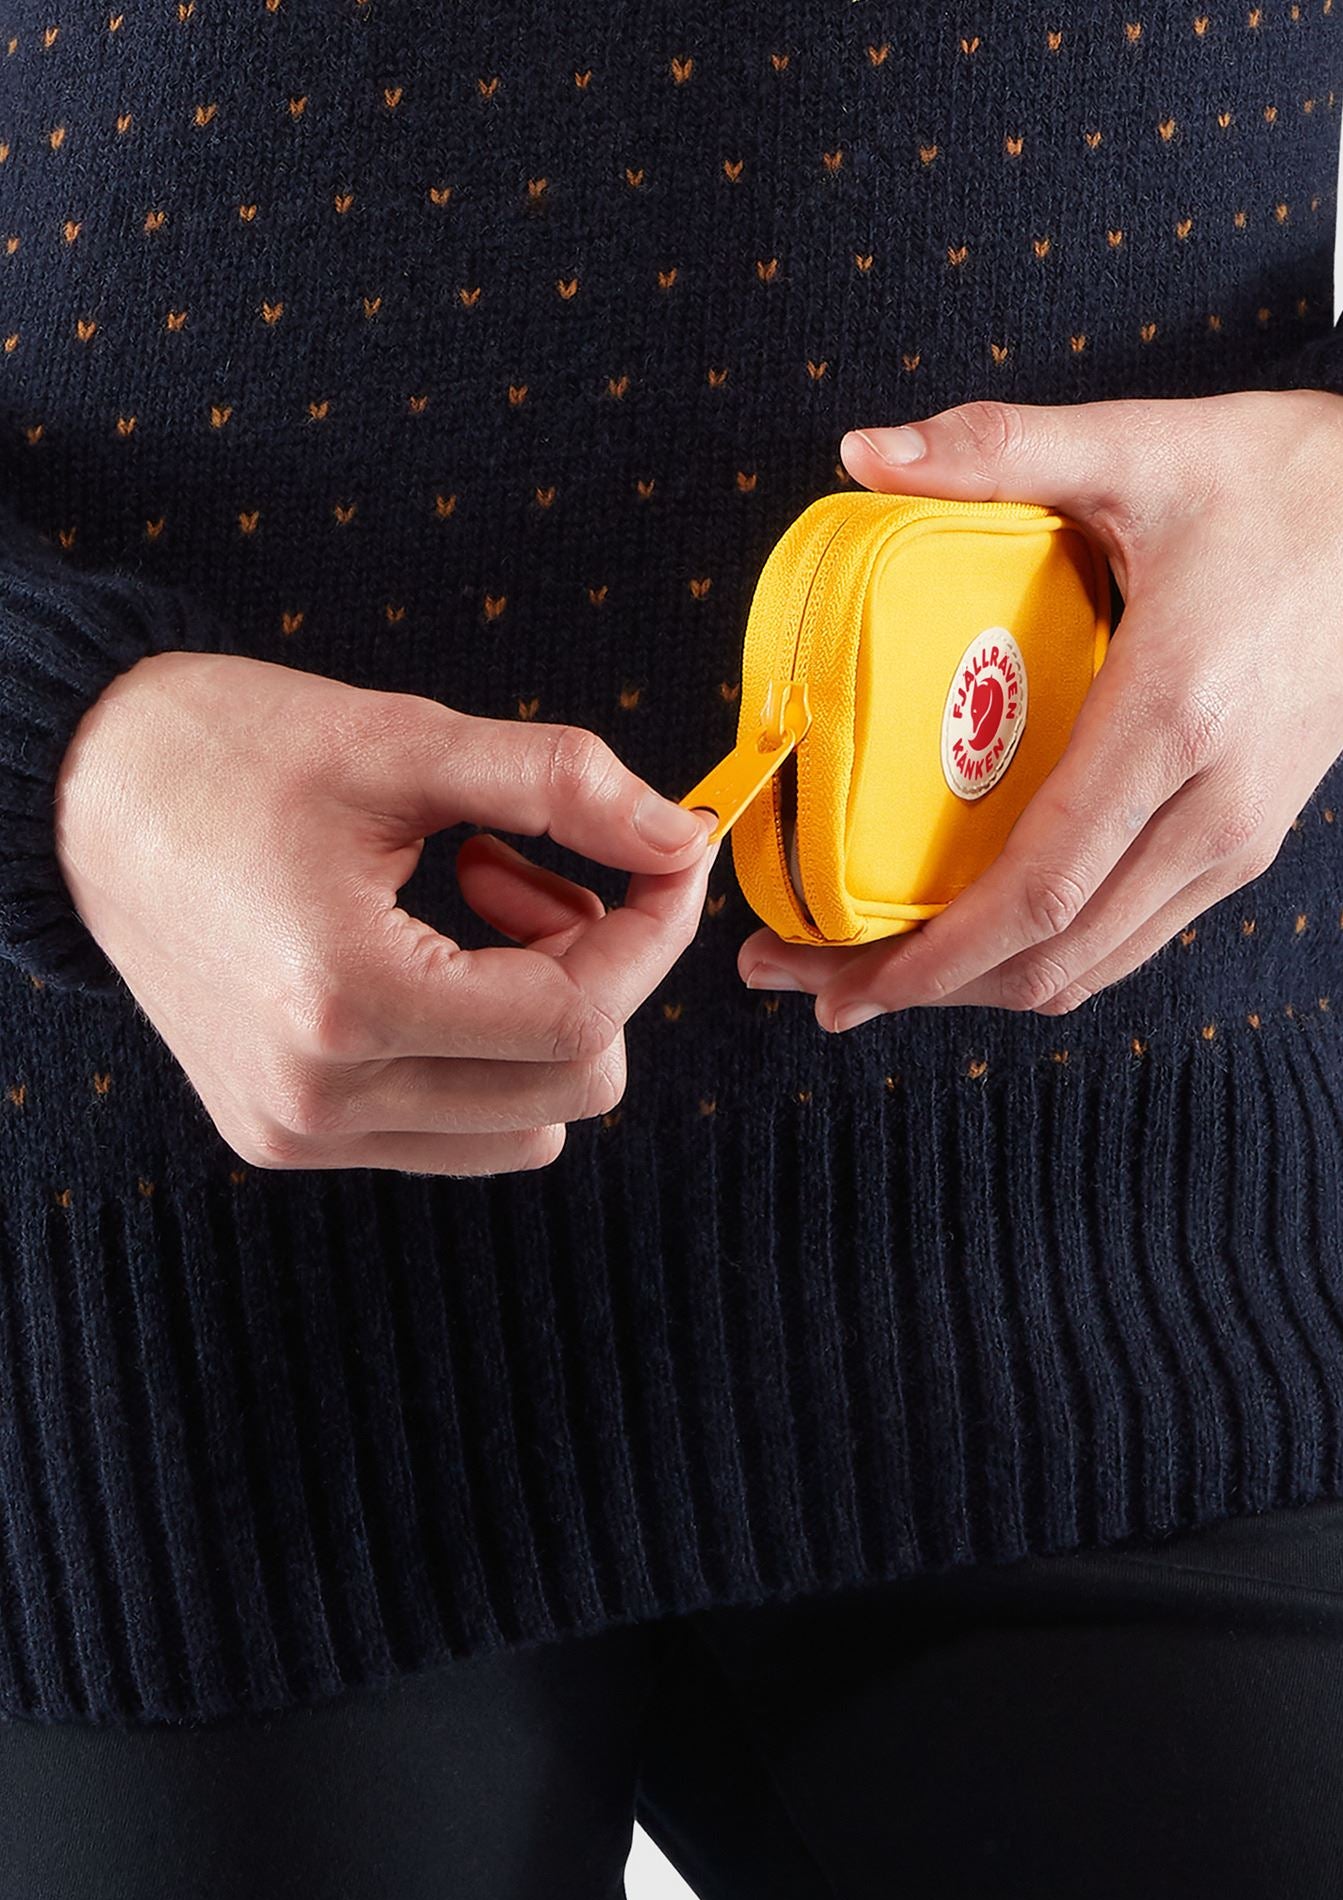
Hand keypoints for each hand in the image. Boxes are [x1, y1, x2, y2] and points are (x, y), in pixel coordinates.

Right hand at [55, 651, 717, 1174]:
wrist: (77, 793)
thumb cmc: (225, 752)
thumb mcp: (407, 740)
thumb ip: (565, 785)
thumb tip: (684, 836)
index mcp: (346, 1000)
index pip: (580, 1018)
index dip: (654, 934)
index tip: (665, 858)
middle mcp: (321, 1096)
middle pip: (573, 1084)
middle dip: (598, 969)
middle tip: (527, 869)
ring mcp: (300, 1131)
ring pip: (529, 1123)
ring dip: (546, 1015)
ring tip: (476, 907)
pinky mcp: (288, 1136)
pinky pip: (460, 1131)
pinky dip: (490, 1053)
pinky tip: (440, 959)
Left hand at [735, 388, 1342, 1028]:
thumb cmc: (1285, 481)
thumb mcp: (1138, 444)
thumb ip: (997, 447)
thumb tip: (860, 450)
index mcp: (1174, 719)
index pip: (1039, 891)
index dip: (928, 958)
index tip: (835, 980)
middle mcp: (1215, 809)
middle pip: (1054, 959)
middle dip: (927, 993)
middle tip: (819, 990)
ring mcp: (1239, 840)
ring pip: (1095, 967)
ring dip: (982, 988)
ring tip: (880, 974)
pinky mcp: (1247, 841)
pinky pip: (1131, 936)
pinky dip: (1044, 955)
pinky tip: (976, 932)